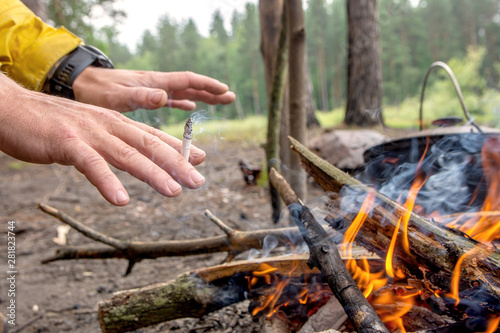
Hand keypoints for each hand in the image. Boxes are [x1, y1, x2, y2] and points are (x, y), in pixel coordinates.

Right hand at [0, 73, 205, 205]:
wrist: (13, 109)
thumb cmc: (55, 125)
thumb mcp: (93, 131)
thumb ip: (118, 141)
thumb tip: (140, 156)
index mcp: (116, 123)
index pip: (153, 136)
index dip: (179, 148)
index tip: (202, 160)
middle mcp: (109, 126)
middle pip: (149, 146)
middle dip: (177, 164)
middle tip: (198, 181)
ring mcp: (90, 133)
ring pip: (128, 155)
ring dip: (152, 174)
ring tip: (173, 191)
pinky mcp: (67, 143)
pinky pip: (91, 165)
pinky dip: (107, 182)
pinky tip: (120, 200)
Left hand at [73, 68, 235, 111]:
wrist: (81, 85)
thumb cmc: (97, 92)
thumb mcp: (119, 97)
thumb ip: (142, 97)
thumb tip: (166, 96)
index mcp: (154, 83)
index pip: (187, 80)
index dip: (207, 85)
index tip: (224, 90)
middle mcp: (157, 84)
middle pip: (190, 85)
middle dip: (211, 91)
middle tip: (231, 97)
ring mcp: (152, 89)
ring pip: (183, 91)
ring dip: (202, 96)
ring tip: (220, 101)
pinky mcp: (146, 96)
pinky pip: (171, 98)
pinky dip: (184, 102)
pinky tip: (190, 107)